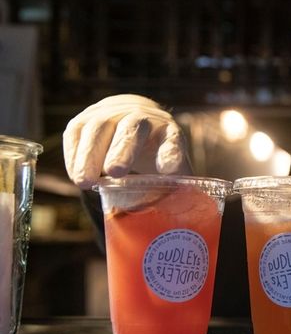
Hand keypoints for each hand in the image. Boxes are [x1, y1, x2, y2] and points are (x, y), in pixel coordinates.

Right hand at [63, 94, 191, 188]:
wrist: (131, 118)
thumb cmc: (153, 153)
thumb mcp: (169, 169)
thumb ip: (172, 190)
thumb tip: (172, 219)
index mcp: (168, 131)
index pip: (172, 140)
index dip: (170, 153)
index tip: (168, 170)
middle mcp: (141, 117)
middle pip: (133, 129)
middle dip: (123, 149)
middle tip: (116, 172)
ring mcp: (111, 113)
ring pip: (100, 128)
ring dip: (91, 155)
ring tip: (85, 182)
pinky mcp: (86, 118)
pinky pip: (77, 132)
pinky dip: (75, 154)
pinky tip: (76, 174)